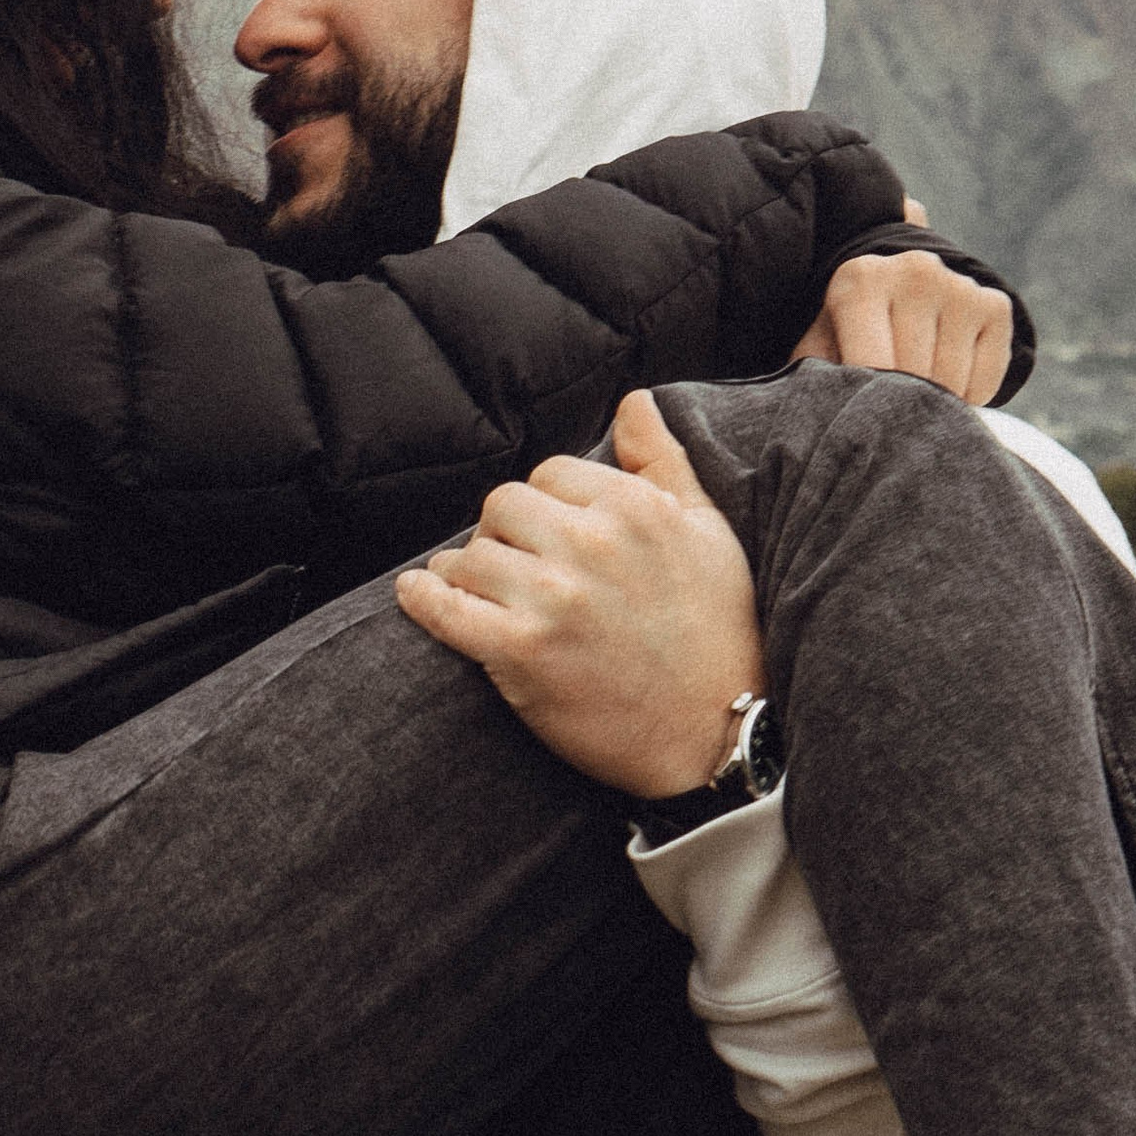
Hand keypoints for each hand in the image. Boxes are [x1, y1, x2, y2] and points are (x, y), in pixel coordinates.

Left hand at [396, 390, 763, 797]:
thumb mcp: (707, 532)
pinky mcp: (523, 652)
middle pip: (503, 506)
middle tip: (513, 565)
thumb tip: (633, 401)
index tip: (548, 535)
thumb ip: (662, 461)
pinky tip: (417, 593)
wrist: (719, 733)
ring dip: (467, 571)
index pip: (549, 473)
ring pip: (472, 555)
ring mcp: (554, 599)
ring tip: (479, 590)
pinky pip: (447, 609)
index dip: (544, 503)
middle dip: (503, 533)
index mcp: (634, 508)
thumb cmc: (719, 631)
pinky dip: (424, 599)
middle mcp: (591, 544)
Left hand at [792, 201, 1011, 403]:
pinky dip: (970, 398)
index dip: (871, 404)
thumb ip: (817, 380)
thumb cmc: (851, 332)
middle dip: (902, 405)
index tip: (867, 421)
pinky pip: (985, 382)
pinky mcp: (995, 307)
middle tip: (892, 410)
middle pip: (915, 376)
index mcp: (862, 280)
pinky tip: (949, 380)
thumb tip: (825, 425)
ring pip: (953, 384)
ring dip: (937, 404)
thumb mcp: (821, 347)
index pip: (872, 364)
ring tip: (916, 390)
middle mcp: (915, 273)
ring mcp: (960, 287)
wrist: (899, 288)